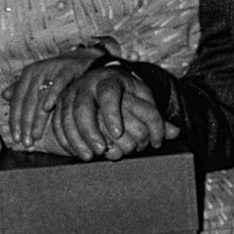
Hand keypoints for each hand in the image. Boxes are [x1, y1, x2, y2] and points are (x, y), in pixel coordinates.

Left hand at [6, 49, 107, 149]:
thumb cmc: (59, 75)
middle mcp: (38, 70)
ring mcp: (53, 69)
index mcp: (28, 74)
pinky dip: (52, 95)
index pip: (18, 100)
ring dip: (37, 118)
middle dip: (25, 124)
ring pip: (41, 96)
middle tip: (26, 142)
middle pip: (28, 101)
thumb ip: (23, 88)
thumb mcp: (40, 81)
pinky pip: (58, 83)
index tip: (16, 138)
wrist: (84, 61)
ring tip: (36, 135)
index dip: (15, 120)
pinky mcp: (68, 69)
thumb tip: (4, 95)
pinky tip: (48, 109)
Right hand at [51, 67, 177, 161]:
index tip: (117, 133)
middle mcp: (88, 84)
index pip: (109, 92)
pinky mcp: (61, 105)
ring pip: (67, 116)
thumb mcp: (142, 98)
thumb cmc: (126, 92)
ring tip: (90, 155)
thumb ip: (156, 117)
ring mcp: (72, 94)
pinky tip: (76, 152)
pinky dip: (65, 138)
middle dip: (91, 130)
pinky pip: (58, 122)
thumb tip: (175, 133)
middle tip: (102, 150)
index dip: (111, 113)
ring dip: (77, 138)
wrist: (103, 78)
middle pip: (83, 106)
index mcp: (111, 78)